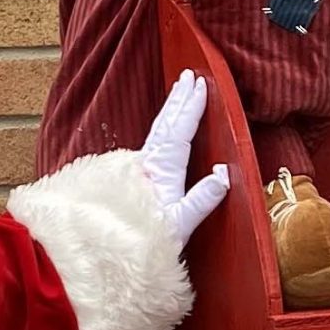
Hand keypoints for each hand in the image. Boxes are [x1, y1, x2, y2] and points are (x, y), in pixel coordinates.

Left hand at [138, 71, 230, 247]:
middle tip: (189, 75)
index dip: (190, 107)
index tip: (200, 84)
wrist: (105, 253)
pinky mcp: (130, 177)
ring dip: (170, 110)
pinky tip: (162, 129)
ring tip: (178, 92)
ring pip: (156, 131)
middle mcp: (146, 164)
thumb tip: (224, 173)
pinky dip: (161, 128)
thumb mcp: (179, 226)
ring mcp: (137, 169)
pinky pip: (151, 143)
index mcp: (161, 171)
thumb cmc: (144, 243)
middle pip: (165, 124)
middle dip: (178, 99)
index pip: (179, 131)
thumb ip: (201, 200)